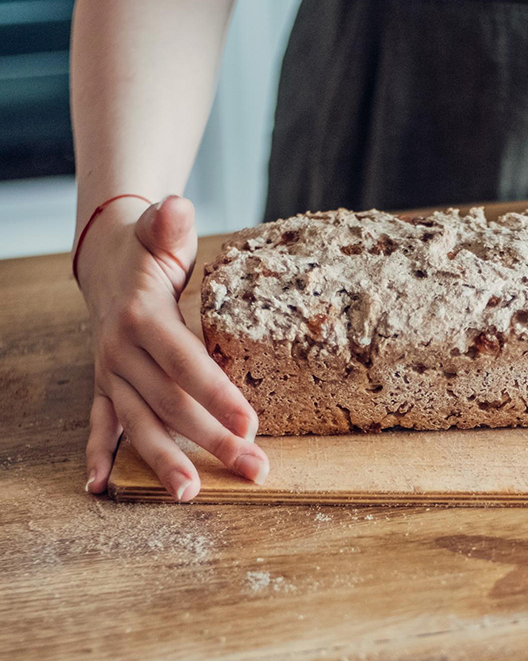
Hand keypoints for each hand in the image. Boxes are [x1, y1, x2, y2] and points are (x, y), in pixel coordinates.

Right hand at [78, 195, 267, 499]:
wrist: (102, 258)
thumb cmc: (147, 248)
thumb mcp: (159, 232)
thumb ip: (168, 225)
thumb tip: (176, 206)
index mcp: (143, 317)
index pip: (185, 362)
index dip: (217, 393)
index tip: (251, 422)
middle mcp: (122, 351)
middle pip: (171, 404)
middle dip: (212, 440)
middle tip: (252, 468)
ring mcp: (112, 373)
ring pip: (141, 424)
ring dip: (166, 461)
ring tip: (192, 494)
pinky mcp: (107, 386)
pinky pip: (102, 423)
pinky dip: (102, 454)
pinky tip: (102, 488)